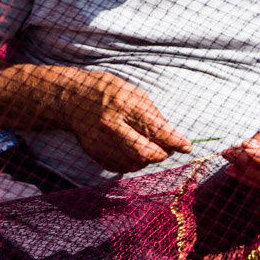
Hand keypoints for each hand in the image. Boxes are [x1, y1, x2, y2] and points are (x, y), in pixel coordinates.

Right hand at [60, 70, 191, 173]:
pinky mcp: (94, 153)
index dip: (174, 141)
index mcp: (124, 105)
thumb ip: (154, 116)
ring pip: (134, 164)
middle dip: (161, 154)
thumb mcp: (134, 94)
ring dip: (147, 159)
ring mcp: (100, 141)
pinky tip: (131, 150)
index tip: (186, 147)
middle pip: (144, 153)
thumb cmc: (108, 91)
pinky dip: (132, 163)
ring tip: (146, 145)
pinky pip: (121, 167)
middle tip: (165, 149)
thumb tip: (174, 138)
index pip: (155, 129)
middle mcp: (111, 125)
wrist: (72, 98)